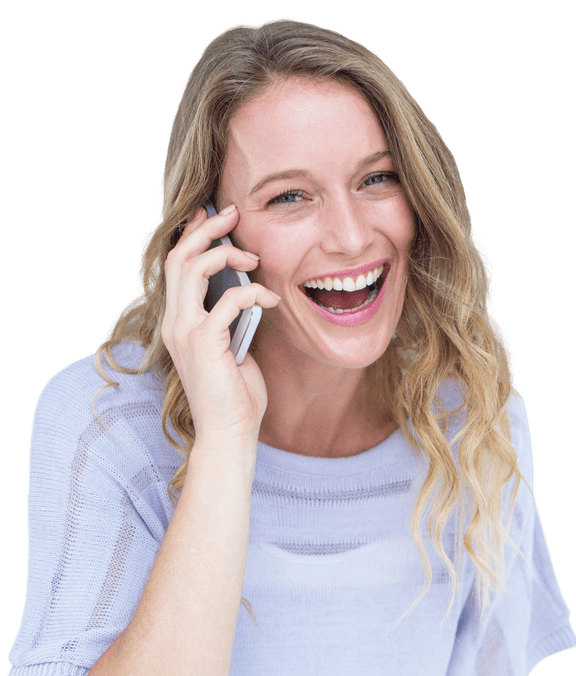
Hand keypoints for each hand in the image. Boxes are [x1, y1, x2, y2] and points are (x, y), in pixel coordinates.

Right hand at [161, 204, 279, 442]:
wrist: (229, 433)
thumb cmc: (235, 396)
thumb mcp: (232, 347)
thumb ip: (230, 318)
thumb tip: (245, 289)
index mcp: (178, 323)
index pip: (176, 266)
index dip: (192, 235)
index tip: (213, 214)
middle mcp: (174, 323)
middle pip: (179, 257)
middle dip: (206, 229)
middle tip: (233, 213)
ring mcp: (186, 332)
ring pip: (193, 268)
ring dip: (225, 253)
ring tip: (253, 257)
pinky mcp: (205, 341)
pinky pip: (229, 299)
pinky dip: (253, 292)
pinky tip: (272, 300)